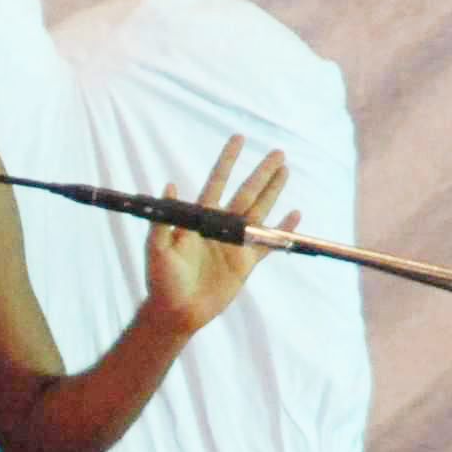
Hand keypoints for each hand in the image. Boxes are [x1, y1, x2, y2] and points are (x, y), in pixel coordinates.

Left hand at [140, 136, 293, 339]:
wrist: (176, 311)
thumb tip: (168, 185)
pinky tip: (294, 215)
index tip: (239, 139)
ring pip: (260, 211)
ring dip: (273, 192)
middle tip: (278, 152)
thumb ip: (163, 220)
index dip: (228, 161)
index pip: (217, 182)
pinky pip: (268, 244)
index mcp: (200, 218)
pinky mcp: (245, 264)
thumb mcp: (156, 249)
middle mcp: (220, 226)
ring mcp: (235, 243)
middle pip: (246, 193)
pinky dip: (282, 230)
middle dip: (261, 173)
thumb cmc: (162, 279)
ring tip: (286, 171)